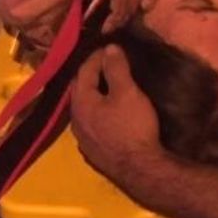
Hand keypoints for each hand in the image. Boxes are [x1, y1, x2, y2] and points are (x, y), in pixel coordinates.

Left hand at [71, 45, 164, 181]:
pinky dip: (97, 114)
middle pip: (80, 90)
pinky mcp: (93, 153)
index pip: (84, 71)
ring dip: (94, 95)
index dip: (97, 56)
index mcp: (81, 102)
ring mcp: (83, 140)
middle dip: (91, 74)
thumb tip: (108, 48)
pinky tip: (107, 115)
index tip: (110, 47)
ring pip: (84, 109)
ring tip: (108, 87)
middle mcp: (75, 121)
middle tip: (107, 63)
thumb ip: (116, 68)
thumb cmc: (133, 127)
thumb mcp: (128, 92)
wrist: (141, 170)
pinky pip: (91, 126)